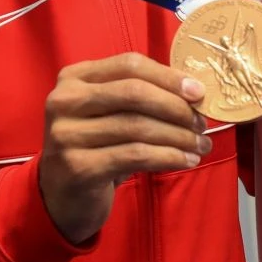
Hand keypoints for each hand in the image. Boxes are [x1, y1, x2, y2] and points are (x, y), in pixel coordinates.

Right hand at [38, 53, 210, 243]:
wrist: (59, 197)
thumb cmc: (94, 147)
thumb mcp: (108, 113)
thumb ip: (139, 96)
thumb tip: (193, 91)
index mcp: (74, 77)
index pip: (129, 65)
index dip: (168, 76)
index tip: (198, 92)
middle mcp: (65, 101)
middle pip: (134, 92)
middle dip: (176, 107)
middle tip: (201, 123)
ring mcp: (67, 134)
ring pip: (138, 127)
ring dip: (178, 137)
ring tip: (200, 145)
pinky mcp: (78, 166)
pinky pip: (135, 155)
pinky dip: (168, 157)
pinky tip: (186, 161)